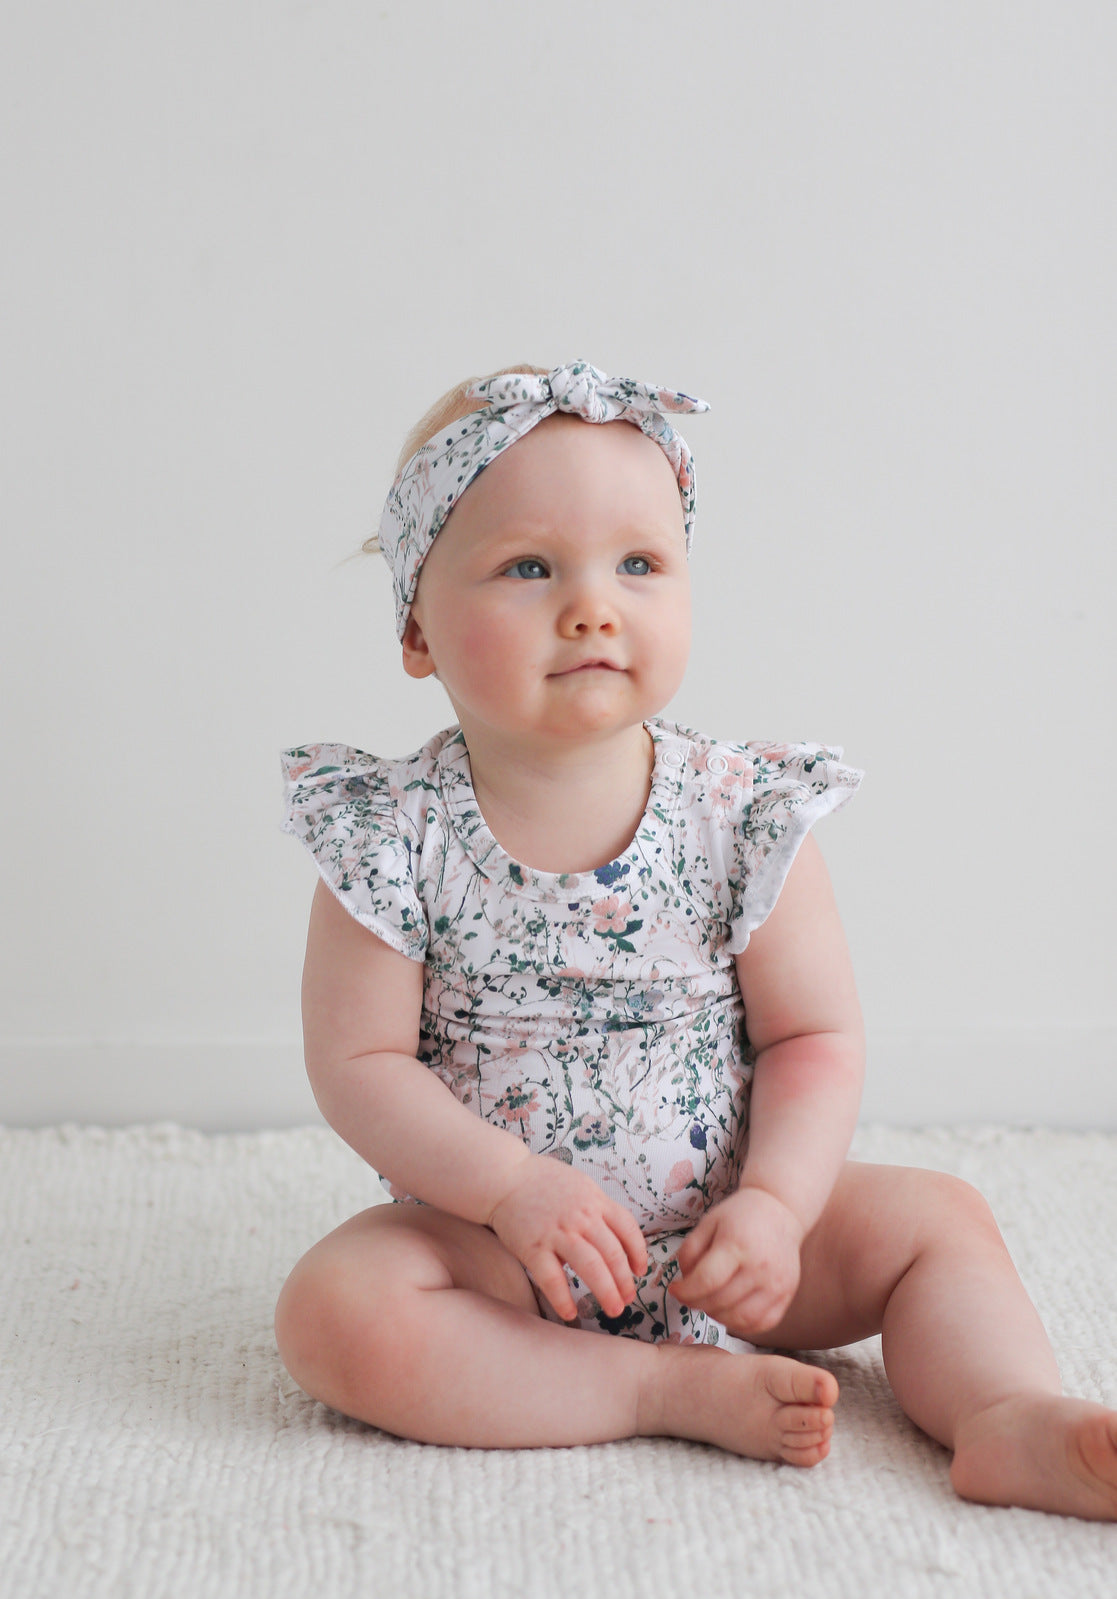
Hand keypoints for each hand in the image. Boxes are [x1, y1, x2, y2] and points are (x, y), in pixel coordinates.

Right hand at [488, 1155, 647, 1322]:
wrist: (504, 1176)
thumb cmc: (542, 1181)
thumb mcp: (580, 1185)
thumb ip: (597, 1209)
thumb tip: (613, 1239)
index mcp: (595, 1201)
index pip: (628, 1229)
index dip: (638, 1253)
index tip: (639, 1271)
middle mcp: (581, 1217)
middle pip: (613, 1254)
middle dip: (625, 1281)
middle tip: (628, 1299)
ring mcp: (558, 1233)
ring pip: (592, 1267)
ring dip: (606, 1292)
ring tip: (614, 1310)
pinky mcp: (533, 1247)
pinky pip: (553, 1279)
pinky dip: (563, 1299)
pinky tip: (570, 1313)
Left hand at [668, 1186, 804, 1336]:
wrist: (781, 1210)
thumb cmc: (740, 1215)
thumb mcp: (708, 1223)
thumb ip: (689, 1252)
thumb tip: (684, 1284)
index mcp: (738, 1245)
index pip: (706, 1281)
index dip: (685, 1291)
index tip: (675, 1289)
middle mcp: (760, 1268)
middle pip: (720, 1302)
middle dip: (697, 1303)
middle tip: (690, 1295)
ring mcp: (777, 1284)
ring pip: (740, 1319)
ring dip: (717, 1316)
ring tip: (709, 1302)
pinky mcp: (787, 1295)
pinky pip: (761, 1323)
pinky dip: (741, 1324)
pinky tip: (730, 1309)